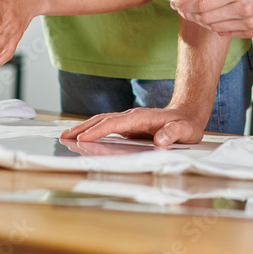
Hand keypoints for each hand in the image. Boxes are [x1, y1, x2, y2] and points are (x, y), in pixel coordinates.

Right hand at [62, 108, 205, 146]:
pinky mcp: (128, 127)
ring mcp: (128, 121)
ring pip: (102, 122)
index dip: (98, 131)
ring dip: (84, 128)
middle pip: (102, 120)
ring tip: (66, 136)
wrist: (188, 114)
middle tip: (64, 136)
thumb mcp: (185, 131)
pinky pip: (106, 127)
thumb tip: (161, 139)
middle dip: (83, 128)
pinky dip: (92, 130)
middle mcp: (131, 117)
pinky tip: (84, 137)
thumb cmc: (186, 125)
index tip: (83, 139)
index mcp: (141, 118)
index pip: (115, 123)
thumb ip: (173, 133)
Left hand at [171, 0, 252, 38]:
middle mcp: (243, 9)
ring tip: (195, 14)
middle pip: (204, 17)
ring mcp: (248, 23)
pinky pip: (226, 32)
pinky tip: (212, 20)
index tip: (176, 3)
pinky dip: (216, 27)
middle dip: (189, 13)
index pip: (202, 2)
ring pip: (213, 26)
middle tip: (182, 8)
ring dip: (201, 20)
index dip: (185, 4)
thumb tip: (200, 1)